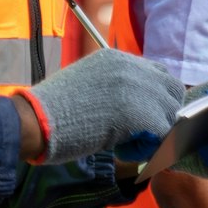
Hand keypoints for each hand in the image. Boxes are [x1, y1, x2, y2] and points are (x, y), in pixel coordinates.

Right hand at [24, 50, 186, 163]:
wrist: (36, 120)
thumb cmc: (53, 110)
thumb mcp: (86, 84)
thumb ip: (113, 87)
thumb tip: (138, 106)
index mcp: (115, 58)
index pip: (157, 73)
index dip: (155, 98)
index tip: (143, 118)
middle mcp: (128, 66)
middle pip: (171, 90)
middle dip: (162, 114)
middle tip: (139, 133)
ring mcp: (134, 87)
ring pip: (168, 114)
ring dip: (153, 133)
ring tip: (126, 144)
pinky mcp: (137, 111)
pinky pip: (161, 134)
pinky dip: (146, 148)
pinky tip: (122, 150)